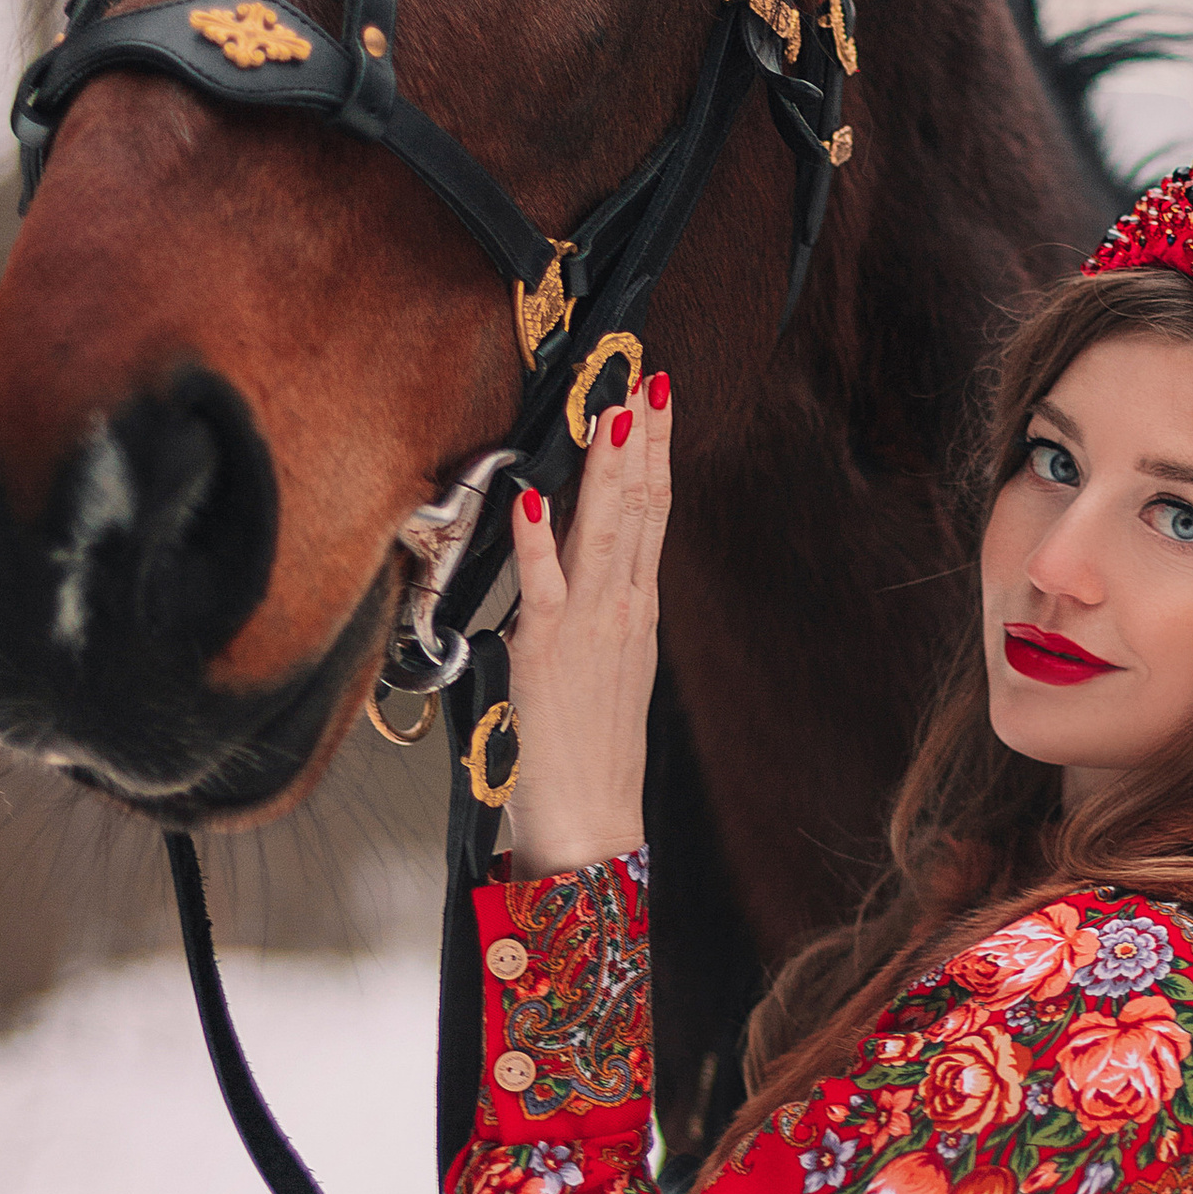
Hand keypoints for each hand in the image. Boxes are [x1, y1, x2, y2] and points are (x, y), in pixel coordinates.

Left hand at [504, 372, 672, 873]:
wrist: (592, 818)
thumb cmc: (590, 751)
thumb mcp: (606, 668)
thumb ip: (597, 613)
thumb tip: (580, 569)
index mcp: (635, 609)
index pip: (651, 512)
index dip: (655, 452)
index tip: (657, 400)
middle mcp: (621, 607)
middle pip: (637, 506)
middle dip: (641, 437)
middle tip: (643, 376)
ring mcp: (588, 625)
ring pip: (603, 528)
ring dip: (606, 464)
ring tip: (612, 408)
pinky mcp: (544, 648)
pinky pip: (542, 580)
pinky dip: (537, 534)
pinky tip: (535, 491)